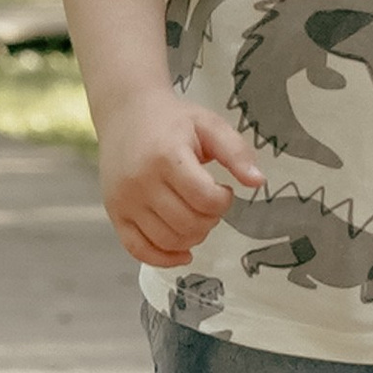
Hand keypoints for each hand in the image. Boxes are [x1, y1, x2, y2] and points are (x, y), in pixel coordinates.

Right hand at [96, 89, 262, 266]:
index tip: (223, 189)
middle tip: (210, 203)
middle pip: (188, 223)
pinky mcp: (115, 213)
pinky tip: (182, 252)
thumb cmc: (171, 120)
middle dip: (210, 220)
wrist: (126, 113)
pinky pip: (138, 250)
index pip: (205, 199)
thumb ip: (236, 152)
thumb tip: (258, 182)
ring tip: (196, 216)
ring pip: (167, 240)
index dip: (223, 200)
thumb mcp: (209, 125)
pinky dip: (163, 259)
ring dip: (192, 237)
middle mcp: (141, 181)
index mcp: (166, 157)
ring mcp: (124, 200)